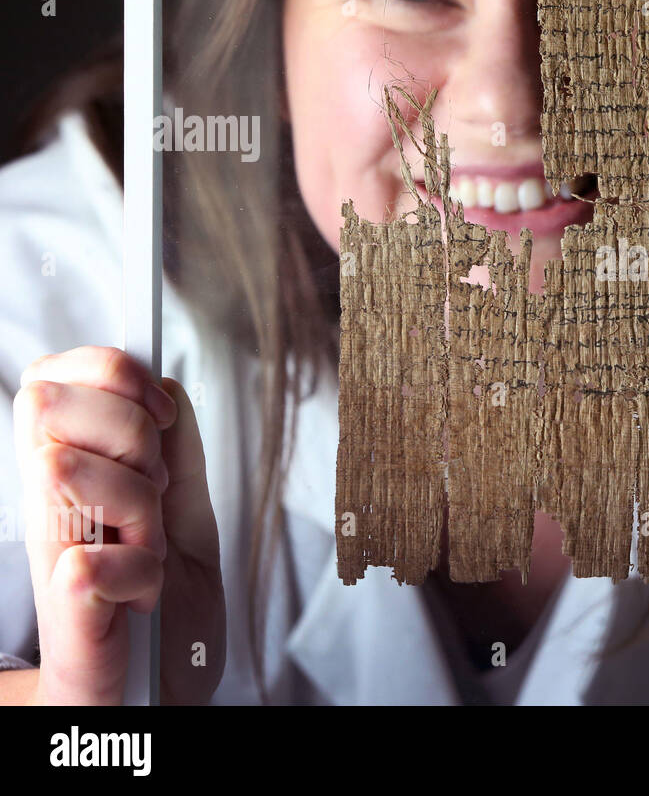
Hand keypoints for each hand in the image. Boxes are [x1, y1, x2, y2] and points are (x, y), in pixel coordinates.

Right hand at [13, 346, 224, 703]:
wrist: (159, 693)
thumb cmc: (167, 608)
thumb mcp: (185, 516)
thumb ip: (177, 454)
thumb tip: (166, 386)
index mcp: (70, 477)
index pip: (52, 378)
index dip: (111, 374)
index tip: (158, 413)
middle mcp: (45, 510)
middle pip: (48, 404)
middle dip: (130, 435)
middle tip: (155, 490)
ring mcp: (48, 561)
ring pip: (66, 470)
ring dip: (140, 510)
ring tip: (151, 550)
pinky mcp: (68, 620)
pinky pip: (90, 567)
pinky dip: (136, 575)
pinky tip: (140, 598)